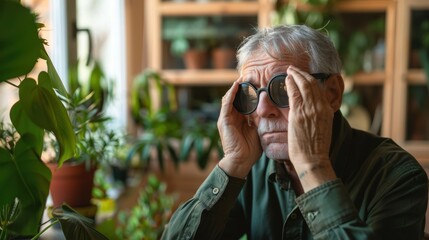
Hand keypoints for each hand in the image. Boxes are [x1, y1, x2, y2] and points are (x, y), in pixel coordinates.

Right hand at [217, 81, 261, 177]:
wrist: (241, 161)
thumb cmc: (250, 150)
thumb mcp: (258, 131)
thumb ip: (260, 120)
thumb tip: (268, 110)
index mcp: (238, 120)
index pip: (242, 102)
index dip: (247, 93)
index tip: (255, 83)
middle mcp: (230, 117)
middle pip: (235, 98)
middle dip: (240, 87)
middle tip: (248, 76)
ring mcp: (226, 118)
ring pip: (229, 98)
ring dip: (235, 87)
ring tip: (242, 77)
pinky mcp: (224, 120)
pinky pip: (227, 103)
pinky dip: (232, 93)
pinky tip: (237, 85)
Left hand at [285, 66, 335, 190]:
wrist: (313, 160)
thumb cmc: (315, 148)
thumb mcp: (322, 128)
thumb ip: (318, 117)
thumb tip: (312, 112)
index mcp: (327, 110)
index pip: (319, 89)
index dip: (310, 80)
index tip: (303, 76)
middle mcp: (320, 107)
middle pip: (312, 83)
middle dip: (302, 74)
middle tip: (294, 69)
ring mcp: (310, 109)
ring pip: (304, 85)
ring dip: (296, 75)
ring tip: (289, 70)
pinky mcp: (299, 114)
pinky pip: (294, 93)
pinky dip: (291, 83)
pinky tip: (287, 79)